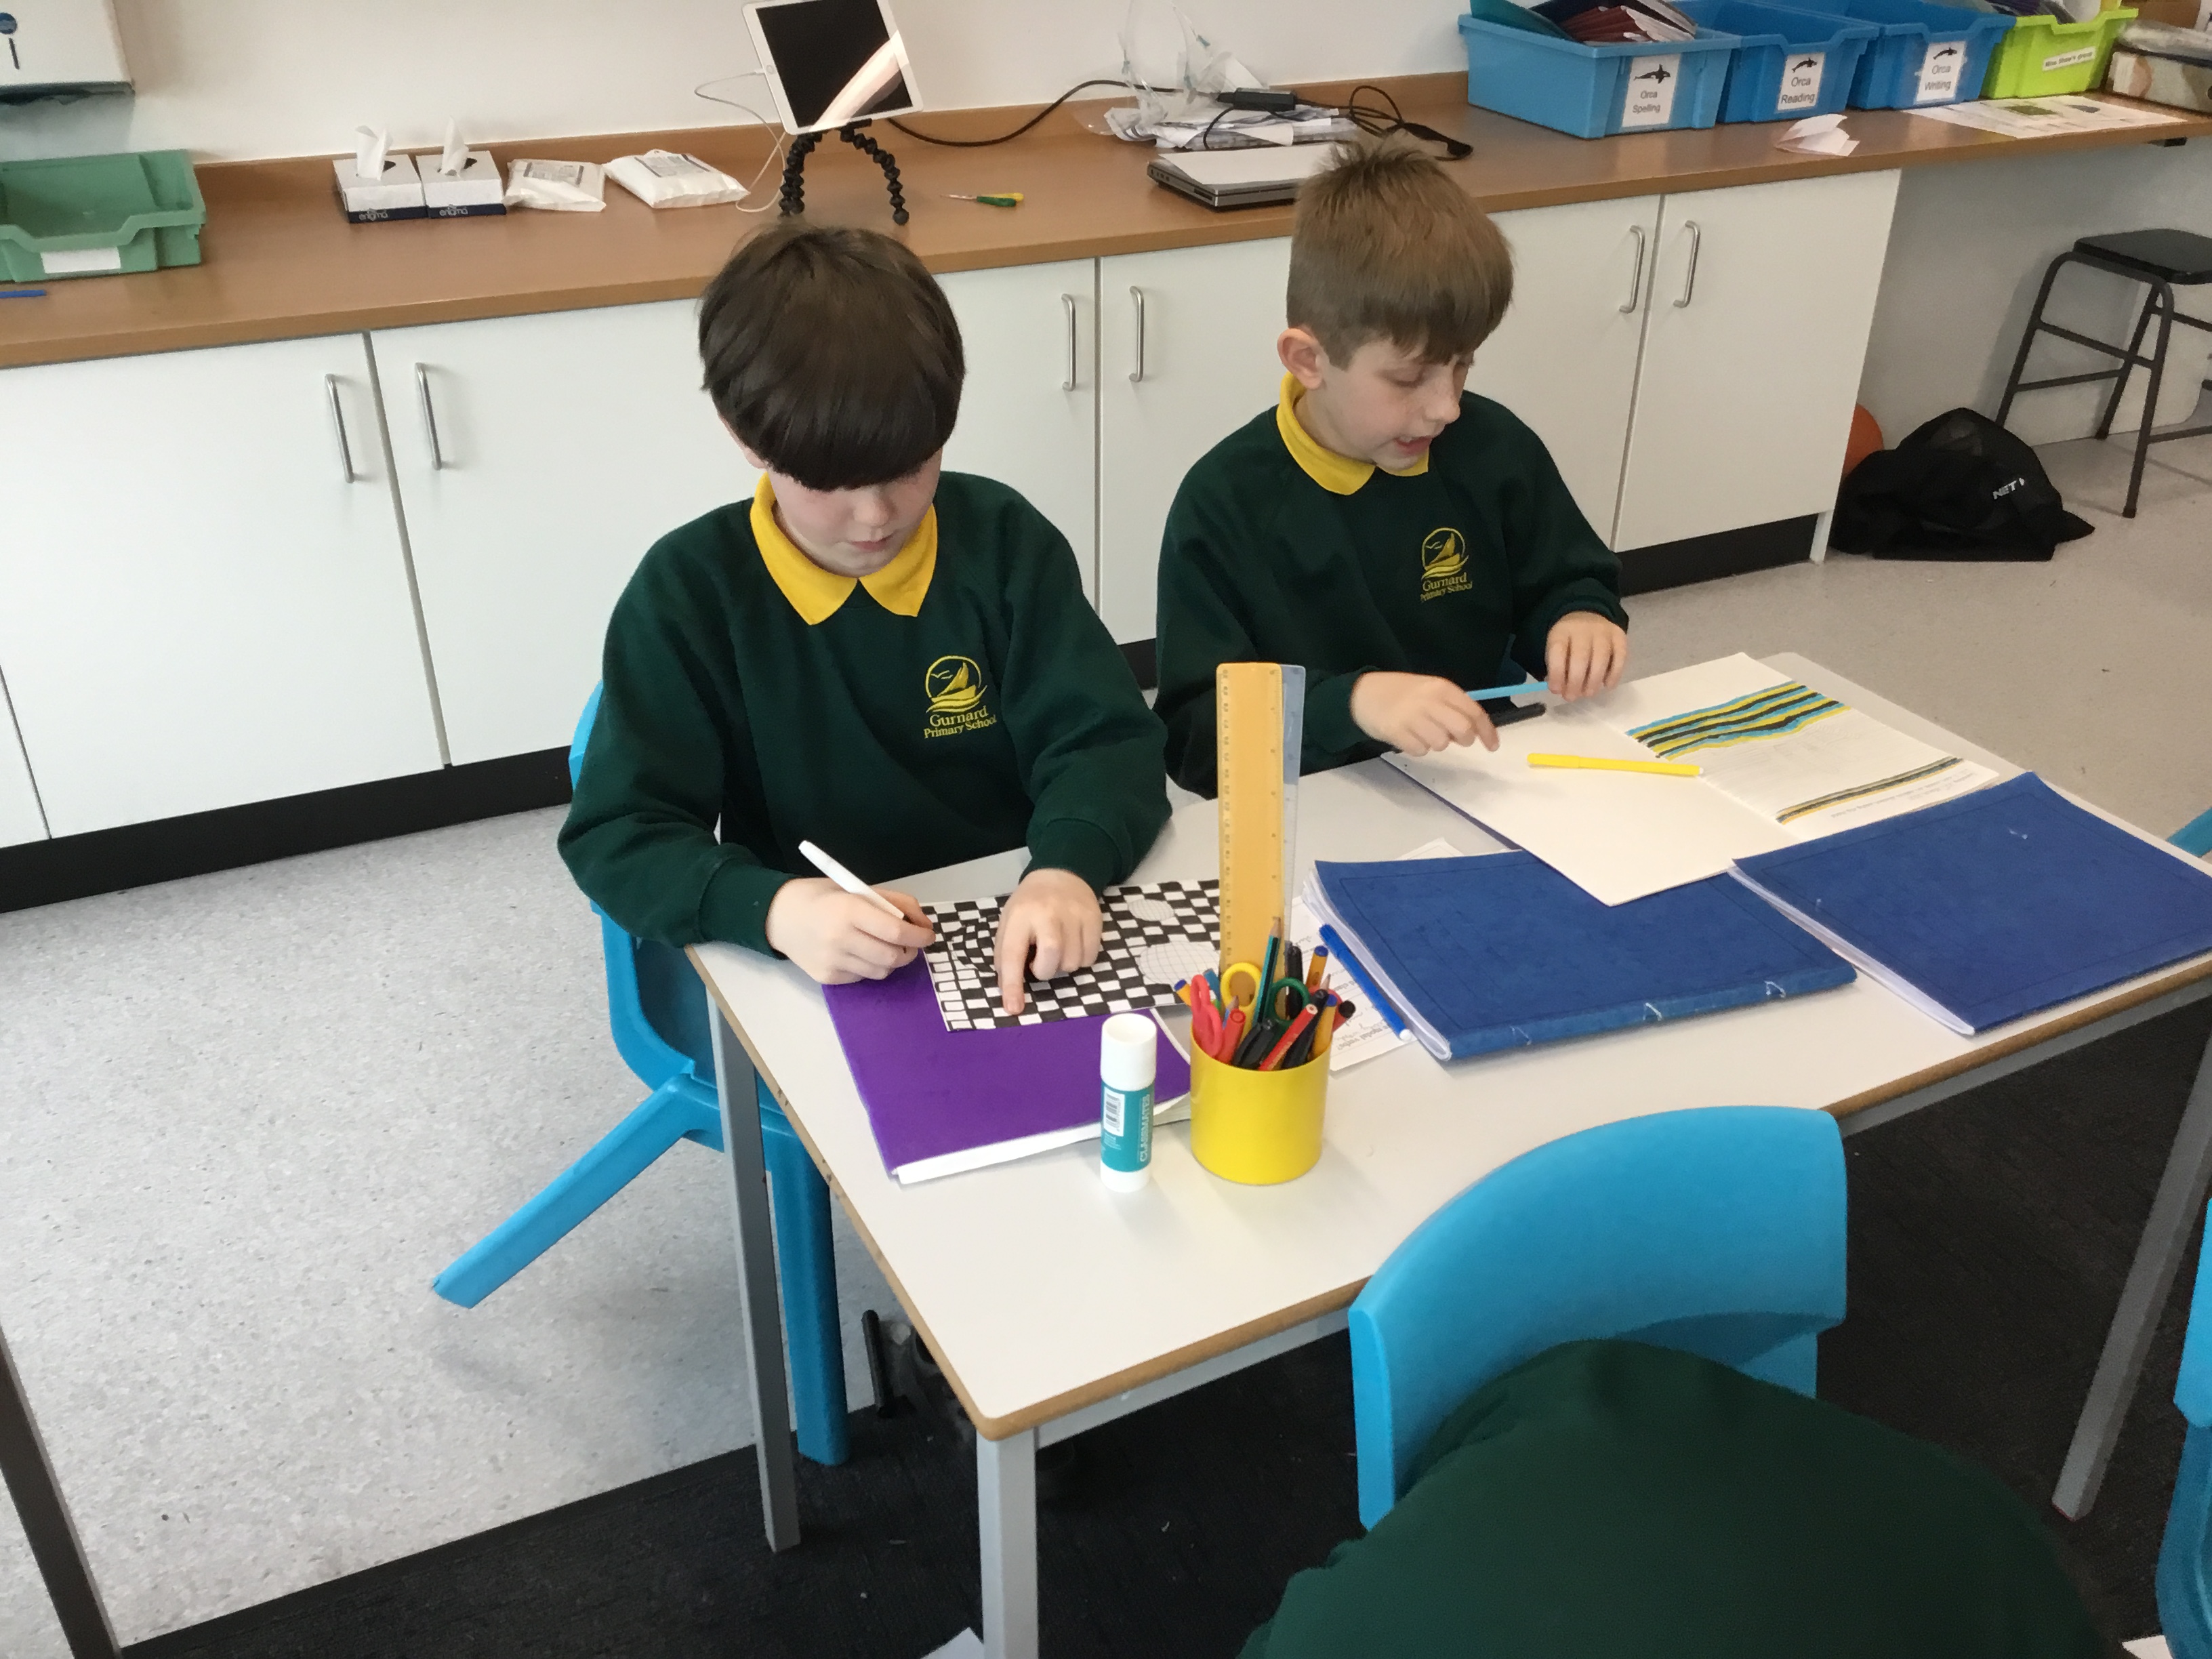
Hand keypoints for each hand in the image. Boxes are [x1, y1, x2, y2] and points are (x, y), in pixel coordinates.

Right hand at [764, 877, 932, 984]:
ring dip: (891, 961)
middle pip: (892, 957)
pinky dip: (869, 966)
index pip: (895, 931)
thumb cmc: (823, 898)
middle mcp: (840, 938)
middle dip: (909, 952)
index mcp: (849, 910)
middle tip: (909, 944)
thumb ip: (895, 903)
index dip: (919, 936)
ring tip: (882, 946)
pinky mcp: (827, 977)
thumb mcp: (858, 889)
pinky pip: (862, 977)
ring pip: (881, 972)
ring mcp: (832, 961)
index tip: (928, 935)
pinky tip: (857, 952)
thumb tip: (924, 925)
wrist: (779, 916)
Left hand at [994, 868, 1102, 1016]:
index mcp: (1019, 915)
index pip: (1013, 954)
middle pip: (1051, 958)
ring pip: (1073, 962)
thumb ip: (1005, 954)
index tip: (1013, 1008)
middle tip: (1040, 963)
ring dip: (1063, 965)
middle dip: (1045, 971)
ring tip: (1057, 950)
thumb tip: (1009, 990)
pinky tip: (1073, 945)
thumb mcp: (1009, 922)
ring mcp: (1074, 914)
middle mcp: (1047, 913)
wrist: (1061, 874)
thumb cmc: (1029, 905)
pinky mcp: (1094, 918)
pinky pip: (1090, 957)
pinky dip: (1081, 960)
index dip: (1012, 984)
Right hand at [1348, 671, 1498, 757]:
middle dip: (1463, 739)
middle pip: (1463, 731)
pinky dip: (1417, 747)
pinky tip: (1407, 735)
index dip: (1487, 732)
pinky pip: (1420, 750)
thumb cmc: (1401, 692)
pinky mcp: (1397, 732)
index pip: (1474, 712)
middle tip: (1453, 738)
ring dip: (1435, 743)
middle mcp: (1430, 701)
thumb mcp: (1429, 690)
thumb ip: (1451, 707)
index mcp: (1442, 688)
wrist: (1363, 693)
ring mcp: (1413, 717)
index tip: (1492, 746)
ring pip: (1441, 744)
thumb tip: (1471, 731)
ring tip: (1421, 731)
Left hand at [1545, 613, 1628, 700]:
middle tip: (1572, 697)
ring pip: (1601, 657)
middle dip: (1576, 681)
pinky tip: (1607, 685)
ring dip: (1594, 680)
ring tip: (1588, 693)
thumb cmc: (1569, 641)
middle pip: (1581, 656)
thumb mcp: (1556, 649)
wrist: (1587, 616)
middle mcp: (1583, 629)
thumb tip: (1562, 691)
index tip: (1556, 690)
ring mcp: (1603, 631)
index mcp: (1562, 631)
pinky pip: (1620, 656)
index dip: (1556, 673)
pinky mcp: (1619, 636)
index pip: (1558, 651)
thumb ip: (1557, 669)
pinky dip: (1615, 674)